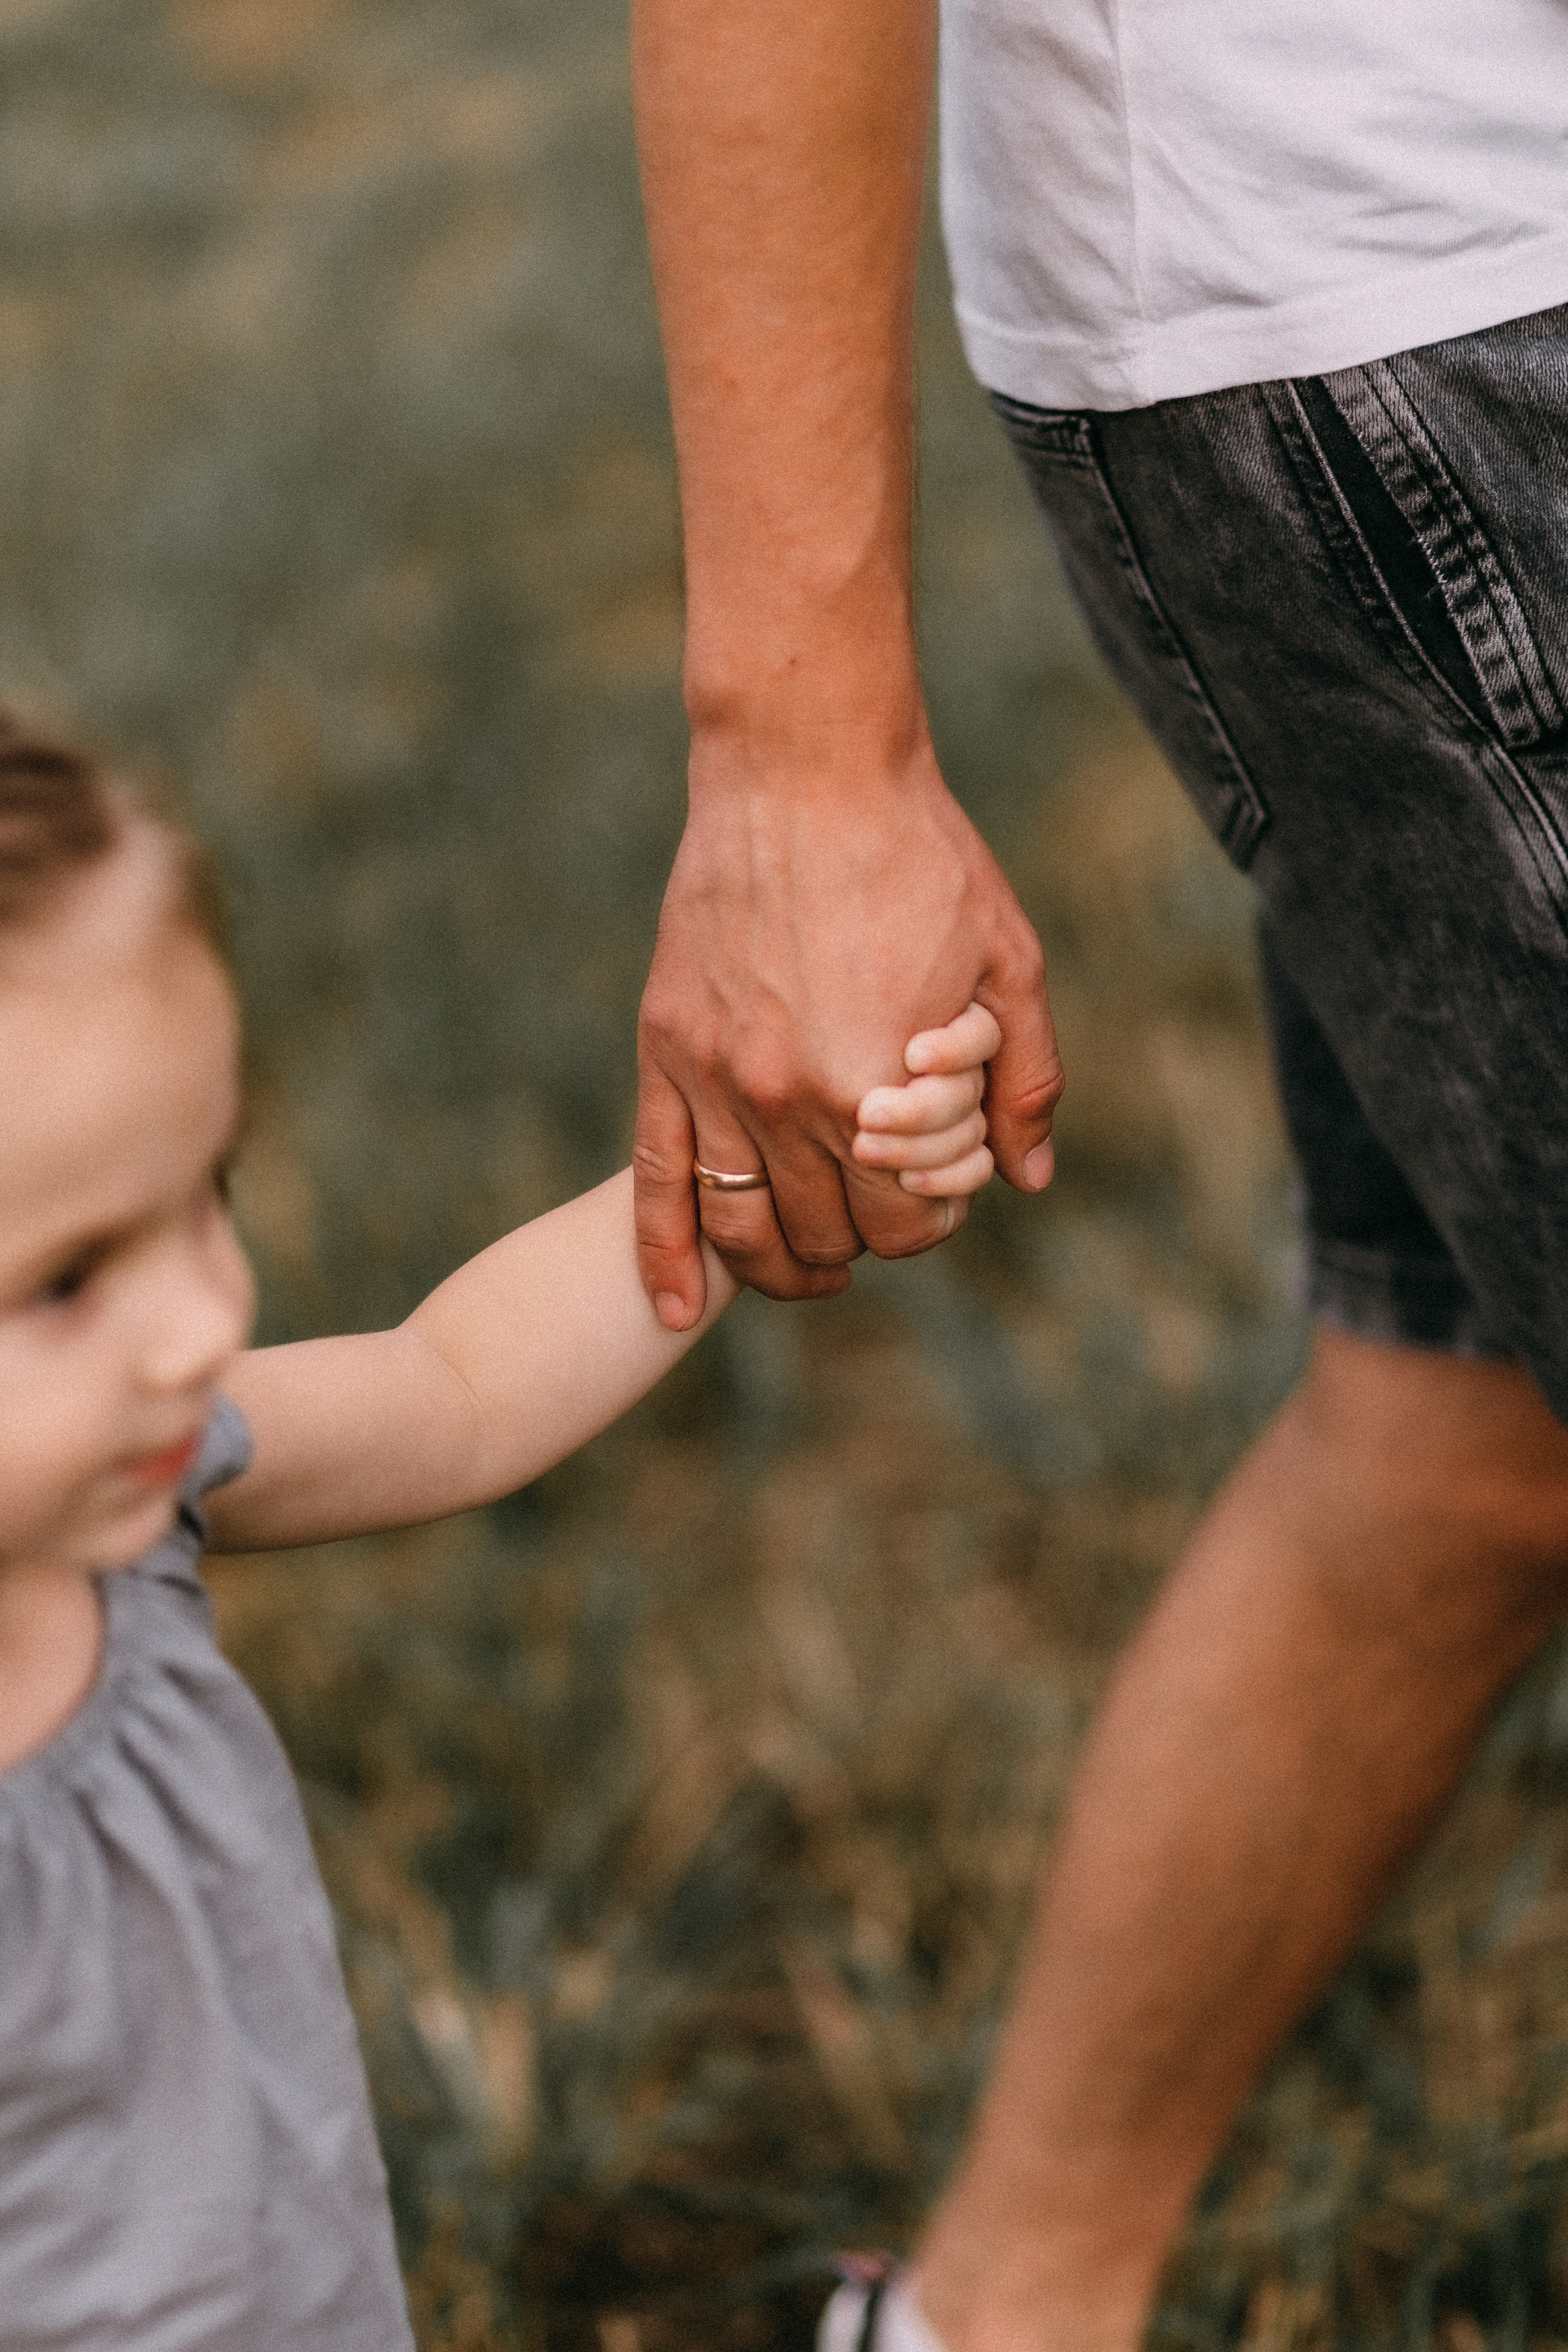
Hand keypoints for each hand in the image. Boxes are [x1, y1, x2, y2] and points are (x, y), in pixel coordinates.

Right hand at [634, 740, 1062, 1327]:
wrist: (804, 769)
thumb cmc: (921, 857)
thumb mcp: (1009, 962)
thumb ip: (1022, 1081)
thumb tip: (1028, 1179)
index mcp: (878, 1089)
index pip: (904, 1218)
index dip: (932, 1217)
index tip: (938, 1192)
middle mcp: (788, 1101)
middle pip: (828, 1233)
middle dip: (866, 1237)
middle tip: (882, 1208)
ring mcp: (716, 1080)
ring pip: (743, 1229)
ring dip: (782, 1268)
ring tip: (811, 1270)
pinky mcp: (664, 1051)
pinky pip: (654, 1184)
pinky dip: (663, 1258)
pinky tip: (674, 1311)